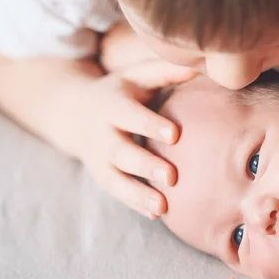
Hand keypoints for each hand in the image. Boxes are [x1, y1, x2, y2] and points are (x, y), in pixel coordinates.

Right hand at [73, 60, 196, 217]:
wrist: (75, 113)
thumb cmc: (121, 91)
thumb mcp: (136, 76)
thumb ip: (166, 71)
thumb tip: (203, 64)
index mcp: (112, 104)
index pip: (130, 115)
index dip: (150, 124)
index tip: (175, 135)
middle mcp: (103, 133)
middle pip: (121, 151)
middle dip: (145, 165)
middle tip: (171, 177)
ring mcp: (100, 158)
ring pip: (116, 178)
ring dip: (138, 194)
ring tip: (162, 206)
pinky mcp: (103, 176)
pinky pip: (118, 192)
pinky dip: (135, 203)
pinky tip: (157, 213)